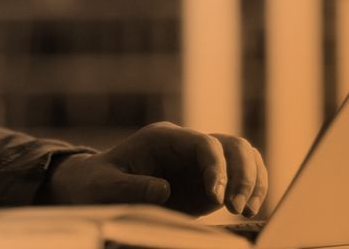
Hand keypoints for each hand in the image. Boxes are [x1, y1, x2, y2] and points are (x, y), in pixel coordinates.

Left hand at [42, 121, 267, 217]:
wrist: (95, 187)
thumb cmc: (96, 183)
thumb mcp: (104, 187)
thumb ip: (131, 188)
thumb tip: (164, 190)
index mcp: (164, 138)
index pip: (203, 142)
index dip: (217, 166)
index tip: (217, 197)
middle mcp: (186, 145)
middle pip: (232, 145)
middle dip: (242, 174)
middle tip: (236, 208)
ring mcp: (199, 162)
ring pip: (243, 156)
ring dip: (252, 181)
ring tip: (246, 211)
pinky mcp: (207, 181)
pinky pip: (241, 176)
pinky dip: (252, 189)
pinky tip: (249, 210)